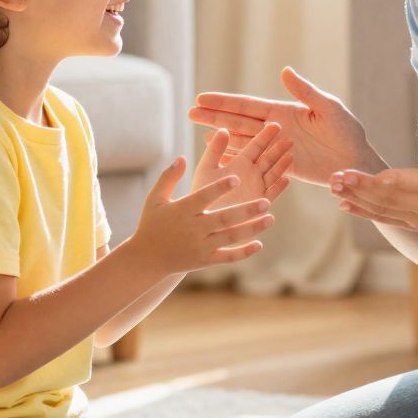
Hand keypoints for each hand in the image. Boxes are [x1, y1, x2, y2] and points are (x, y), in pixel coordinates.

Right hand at [125, 157, 273, 273]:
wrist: (146, 258)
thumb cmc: (151, 223)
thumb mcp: (155, 198)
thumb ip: (168, 177)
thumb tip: (181, 157)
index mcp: (182, 210)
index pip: (204, 197)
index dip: (219, 188)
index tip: (236, 177)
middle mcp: (194, 228)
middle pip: (224, 218)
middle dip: (246, 211)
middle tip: (267, 201)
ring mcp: (201, 246)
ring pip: (230, 237)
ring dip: (252, 229)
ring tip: (271, 218)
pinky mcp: (205, 260)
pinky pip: (227, 257)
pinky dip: (243, 253)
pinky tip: (259, 244)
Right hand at [189, 67, 381, 186]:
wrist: (356, 162)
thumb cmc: (348, 132)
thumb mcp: (328, 108)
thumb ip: (305, 92)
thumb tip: (284, 70)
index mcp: (284, 111)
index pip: (248, 105)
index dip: (225, 102)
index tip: (202, 97)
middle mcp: (276, 128)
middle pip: (238, 121)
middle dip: (214, 116)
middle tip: (189, 112)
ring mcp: (277, 148)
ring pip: (242, 140)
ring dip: (221, 136)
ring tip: (198, 132)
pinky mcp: (281, 167)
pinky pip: (255, 161)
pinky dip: (237, 157)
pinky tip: (221, 155)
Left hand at [191, 120, 293, 207]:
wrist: (202, 219)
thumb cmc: (201, 192)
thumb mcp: (206, 168)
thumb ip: (214, 150)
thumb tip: (222, 128)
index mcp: (239, 162)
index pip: (255, 146)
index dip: (265, 136)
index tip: (276, 125)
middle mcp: (251, 174)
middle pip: (268, 159)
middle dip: (278, 149)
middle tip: (290, 138)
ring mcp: (257, 188)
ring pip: (273, 174)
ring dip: (282, 165)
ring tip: (290, 155)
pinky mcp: (259, 203)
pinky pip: (271, 193)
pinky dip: (278, 187)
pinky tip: (287, 179)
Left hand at [330, 124, 417, 240]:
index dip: (397, 180)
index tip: (375, 175)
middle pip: (393, 197)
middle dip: (363, 187)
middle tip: (339, 175)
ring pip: (383, 209)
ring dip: (356, 198)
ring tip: (334, 186)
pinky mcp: (411, 225)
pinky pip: (384, 219)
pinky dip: (363, 212)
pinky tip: (343, 204)